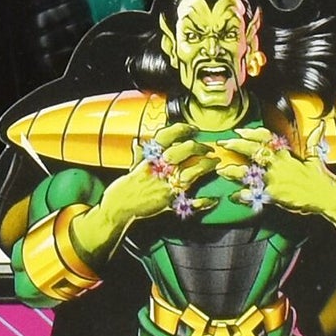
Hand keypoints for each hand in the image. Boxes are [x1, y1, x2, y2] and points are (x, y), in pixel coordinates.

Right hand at [73, 122, 219, 259]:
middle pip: (185, 150)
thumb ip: (139, 154)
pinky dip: (203, 202)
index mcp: (152, 157)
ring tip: (215, 164)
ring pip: (192, 172)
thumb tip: (138, 142)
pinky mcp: (170, 201)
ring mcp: (166, 184)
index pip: (168, 136)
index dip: (183, 129)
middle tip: (209, 149)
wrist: (119, 206)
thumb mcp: (133, 166)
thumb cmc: (125, 186)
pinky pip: (191, 202)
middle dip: (201, 147)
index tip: (193, 129)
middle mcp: (161, 167)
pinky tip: (213, 199)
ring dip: (206, 167)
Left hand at [214, 122, 335, 218]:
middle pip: (253, 151)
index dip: (251, 134)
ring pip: (249, 172)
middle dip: (236, 145)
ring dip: (233, 171)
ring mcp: (274, 179)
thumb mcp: (316, 155)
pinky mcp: (274, 195)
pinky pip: (254, 194)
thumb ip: (314, 139)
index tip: (239, 131)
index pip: (266, 139)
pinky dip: (243, 195)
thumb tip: (320, 124)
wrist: (327, 196)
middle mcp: (278, 164)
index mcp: (286, 153)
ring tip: (221, 170)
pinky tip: (234, 195)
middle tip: (223, 143)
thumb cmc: (321, 176)